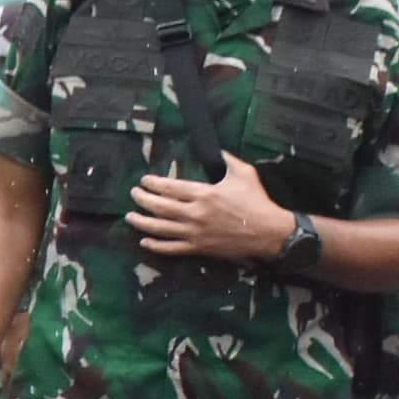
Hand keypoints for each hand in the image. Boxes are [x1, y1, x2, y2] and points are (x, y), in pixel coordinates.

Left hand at [126, 152, 296, 262]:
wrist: (268, 232)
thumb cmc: (257, 201)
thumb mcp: (244, 173)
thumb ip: (228, 160)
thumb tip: (218, 150)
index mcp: (204, 193)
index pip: (170, 187)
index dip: (154, 183)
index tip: (144, 180)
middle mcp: (195, 213)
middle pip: (160, 206)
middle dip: (143, 199)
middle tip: (133, 194)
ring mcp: (195, 232)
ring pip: (161, 228)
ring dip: (142, 222)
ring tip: (130, 217)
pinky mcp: (199, 248)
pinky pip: (172, 248)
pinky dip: (156, 246)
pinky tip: (145, 242)